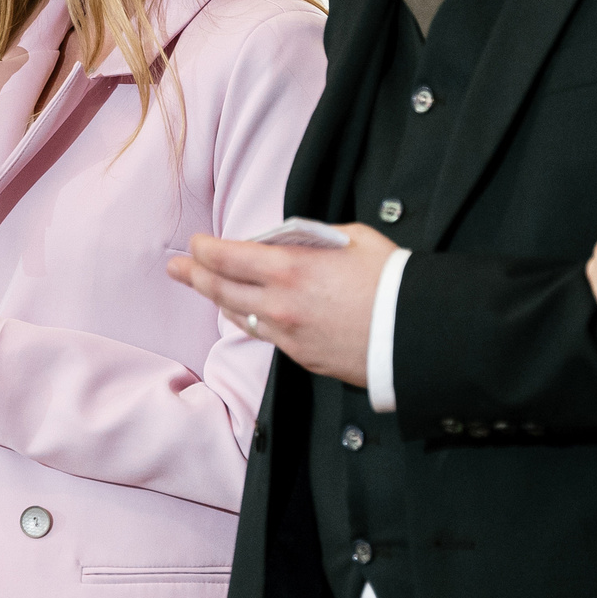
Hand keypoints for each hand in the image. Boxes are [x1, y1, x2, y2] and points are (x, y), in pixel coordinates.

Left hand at [166, 225, 395, 385]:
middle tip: (176, 267)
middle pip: (220, 289)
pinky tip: (246, 313)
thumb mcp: (353, 240)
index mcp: (290, 269)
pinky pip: (267, 337)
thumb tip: (297, 241)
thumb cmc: (393, 282)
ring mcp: (289, 336)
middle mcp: (280, 305)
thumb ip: (315, 239)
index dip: (204, 249)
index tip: (196, 243)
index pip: (226, 257)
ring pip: (239, 316)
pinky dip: (252, 321)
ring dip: (218, 299)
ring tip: (204, 287)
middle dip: (193, 274)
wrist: (420, 334)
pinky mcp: (303, 358)